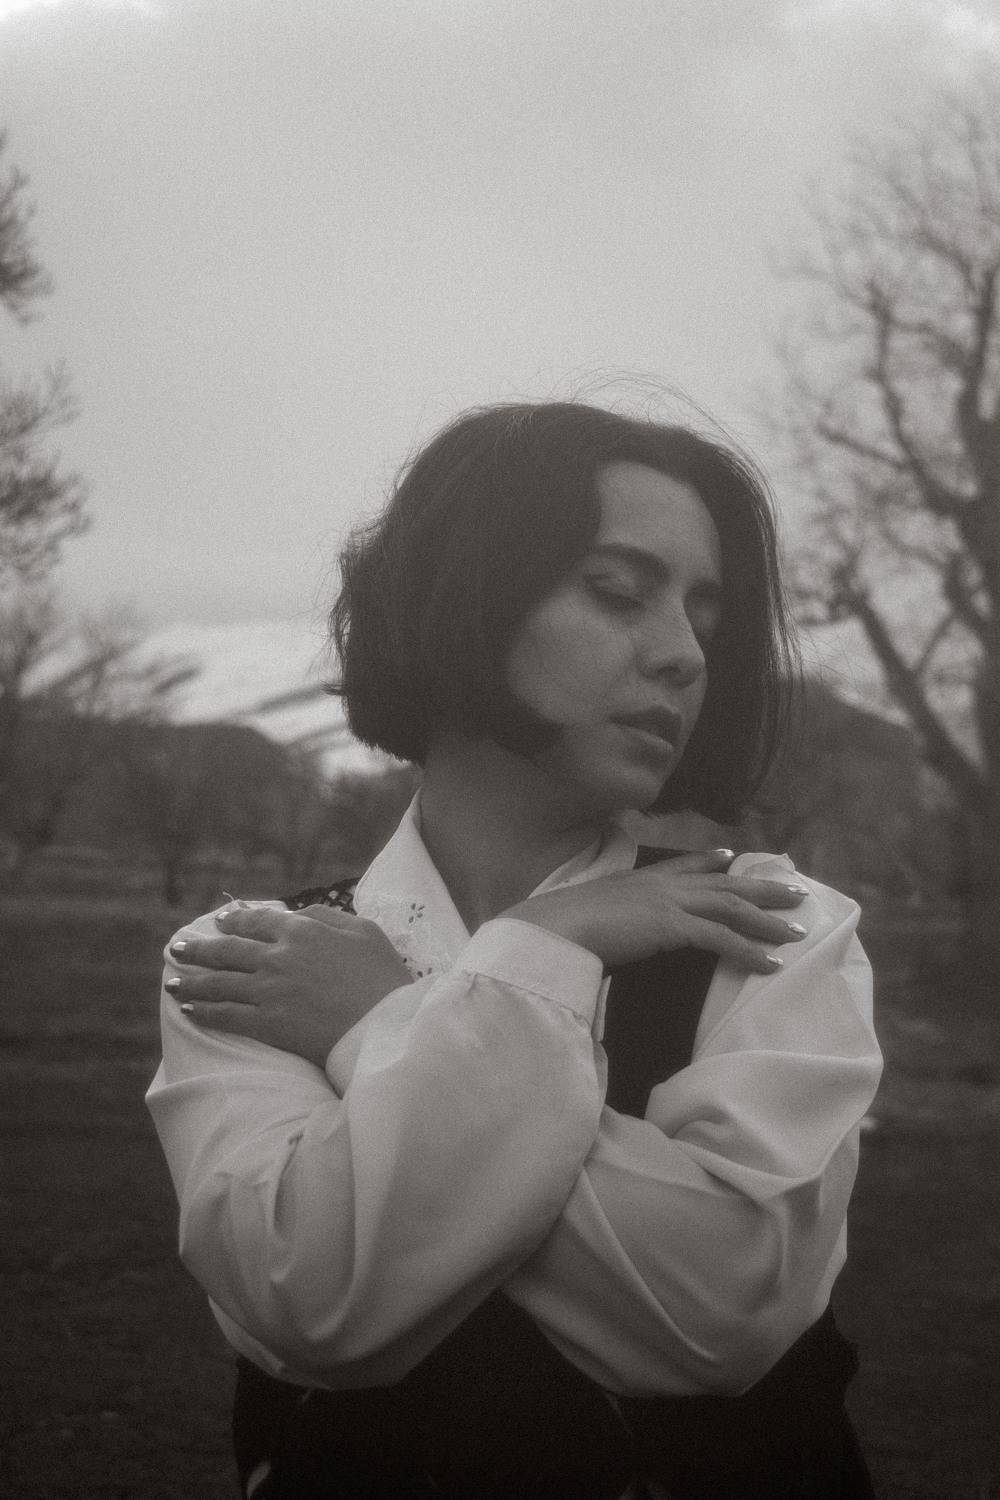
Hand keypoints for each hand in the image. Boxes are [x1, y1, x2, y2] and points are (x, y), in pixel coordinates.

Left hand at [165, 903, 412, 1066]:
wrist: (385, 1027)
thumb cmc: (384, 978)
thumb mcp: (366, 931)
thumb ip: (328, 917)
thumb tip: (297, 914)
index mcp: (302, 931)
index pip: (257, 920)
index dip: (235, 920)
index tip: (220, 922)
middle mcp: (278, 957)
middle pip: (227, 950)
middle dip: (198, 949)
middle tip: (178, 948)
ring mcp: (269, 992)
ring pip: (219, 983)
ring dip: (191, 981)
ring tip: (172, 980)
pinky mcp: (268, 1025)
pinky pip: (226, 1016)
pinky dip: (204, 1011)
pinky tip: (189, 1009)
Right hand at [503, 850, 809, 973]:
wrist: (556, 926)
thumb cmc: (564, 927)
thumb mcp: (593, 912)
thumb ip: (611, 916)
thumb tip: (609, 928)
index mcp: (641, 879)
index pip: (683, 864)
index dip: (710, 860)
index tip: (731, 857)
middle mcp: (662, 885)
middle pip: (723, 883)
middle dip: (762, 889)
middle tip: (795, 891)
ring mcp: (670, 903)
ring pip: (732, 908)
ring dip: (768, 921)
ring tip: (798, 931)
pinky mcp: (674, 926)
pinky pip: (723, 939)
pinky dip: (750, 951)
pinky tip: (771, 964)